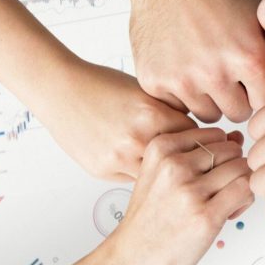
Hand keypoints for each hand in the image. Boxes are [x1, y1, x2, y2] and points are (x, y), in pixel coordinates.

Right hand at [30, 57, 195, 180]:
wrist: (60, 90)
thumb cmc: (100, 84)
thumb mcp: (144, 91)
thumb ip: (169, 112)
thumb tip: (196, 132)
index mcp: (152, 113)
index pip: (195, 137)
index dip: (200, 140)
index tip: (204, 143)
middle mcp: (137, 138)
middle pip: (179, 160)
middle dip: (185, 160)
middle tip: (189, 159)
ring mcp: (119, 158)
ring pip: (157, 176)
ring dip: (163, 171)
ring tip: (166, 164)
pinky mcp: (103, 170)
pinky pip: (134, 180)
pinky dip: (140, 173)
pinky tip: (139, 163)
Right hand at [85, 0, 264, 123]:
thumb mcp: (260, 15)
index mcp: (249, 58)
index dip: (262, 94)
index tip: (256, 85)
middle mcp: (216, 73)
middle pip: (238, 113)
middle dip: (237, 98)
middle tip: (230, 77)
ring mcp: (183, 79)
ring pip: (207, 114)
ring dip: (209, 98)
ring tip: (206, 70)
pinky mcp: (155, 81)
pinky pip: (176, 106)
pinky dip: (181, 92)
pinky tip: (183, 66)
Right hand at [105, 126, 253, 264]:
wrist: (132, 261)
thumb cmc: (149, 221)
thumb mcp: (161, 174)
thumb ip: (197, 154)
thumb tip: (237, 138)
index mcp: (160, 147)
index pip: (215, 134)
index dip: (221, 154)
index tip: (211, 174)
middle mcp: (174, 164)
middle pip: (231, 150)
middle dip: (234, 169)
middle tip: (221, 192)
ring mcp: (190, 190)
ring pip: (242, 169)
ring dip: (241, 185)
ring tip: (225, 203)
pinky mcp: (206, 215)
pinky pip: (245, 190)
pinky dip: (245, 201)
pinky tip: (229, 213)